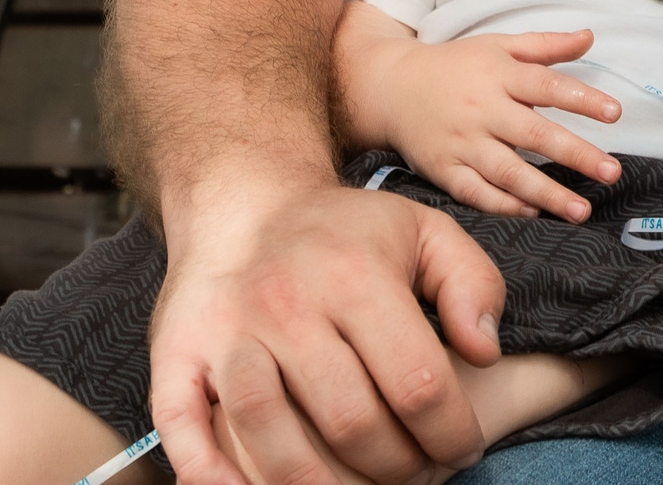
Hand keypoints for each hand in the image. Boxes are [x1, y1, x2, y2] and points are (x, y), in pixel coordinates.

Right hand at [148, 175, 502, 484]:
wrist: (244, 204)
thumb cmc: (348, 234)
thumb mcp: (426, 232)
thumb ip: (472, 284)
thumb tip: (484, 353)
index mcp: (358, 275)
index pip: (417, 381)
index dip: (450, 432)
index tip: (464, 448)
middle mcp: (289, 304)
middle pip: (350, 420)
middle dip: (396, 467)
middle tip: (416, 474)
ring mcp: (228, 332)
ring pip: (270, 432)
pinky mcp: (177, 354)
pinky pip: (183, 428)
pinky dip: (210, 476)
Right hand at [336, 2, 624, 221]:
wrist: (390, 87)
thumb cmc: (455, 66)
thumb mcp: (498, 46)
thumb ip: (545, 45)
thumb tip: (590, 37)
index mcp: (499, 75)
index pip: (547, 86)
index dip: (582, 99)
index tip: (615, 113)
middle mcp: (482, 110)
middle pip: (534, 134)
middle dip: (575, 155)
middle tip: (612, 173)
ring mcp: (462, 143)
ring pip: (508, 172)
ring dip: (546, 193)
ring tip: (582, 210)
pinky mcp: (443, 170)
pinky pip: (476, 193)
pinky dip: (504, 205)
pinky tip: (533, 213)